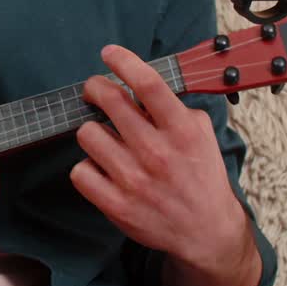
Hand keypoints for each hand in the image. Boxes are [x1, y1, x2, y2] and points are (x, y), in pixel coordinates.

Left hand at [70, 44, 261, 285]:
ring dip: (93, 131)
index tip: (109, 53)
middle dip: (96, 88)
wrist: (206, 232)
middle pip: (109, 101)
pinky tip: (102, 168)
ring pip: (87, 133)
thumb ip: (175, 108)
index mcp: (182, 131)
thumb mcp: (201, 134)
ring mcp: (134, 180)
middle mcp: (156, 152)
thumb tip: (142, 82)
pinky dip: (87, 167)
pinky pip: (80, 171)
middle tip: (97, 91)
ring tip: (107, 138)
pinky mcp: (117, 205)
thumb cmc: (201, 177)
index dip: (123, 61)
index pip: (148, 84)